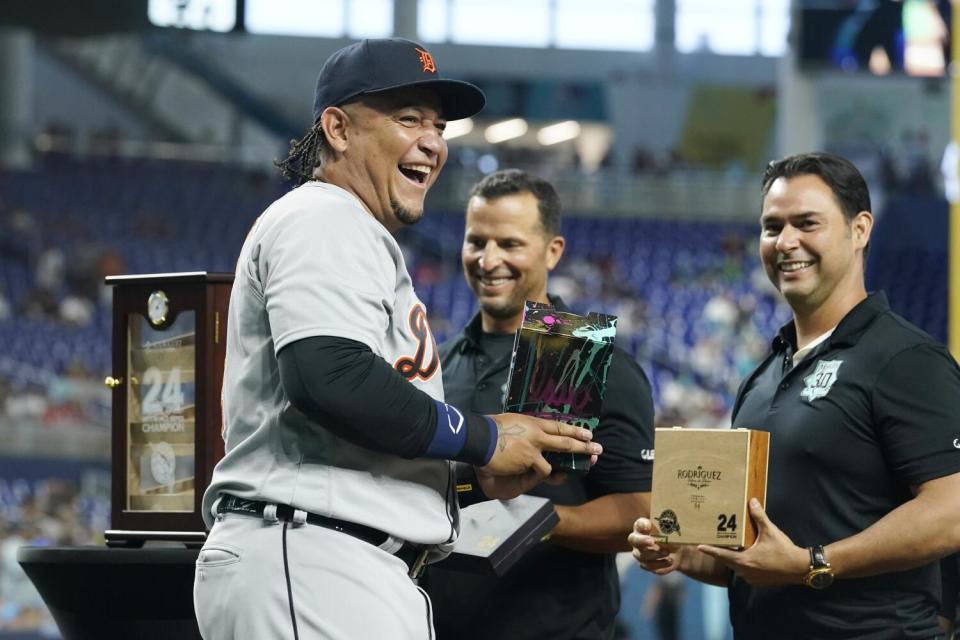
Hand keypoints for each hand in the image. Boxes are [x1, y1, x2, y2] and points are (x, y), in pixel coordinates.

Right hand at [475, 413, 600, 499]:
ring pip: (558, 457)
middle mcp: (537, 434)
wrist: (481, 439)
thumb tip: (530, 430)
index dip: (574, 430)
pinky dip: (542, 473)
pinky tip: (542, 474)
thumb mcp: (512, 422)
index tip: (588, 433)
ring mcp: (535, 447)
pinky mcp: (530, 460)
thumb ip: (524, 428)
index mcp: (533, 422)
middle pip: (565, 440)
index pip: (558, 426)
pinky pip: (543, 470)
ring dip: (568, 465)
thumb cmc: (491, 429)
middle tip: (598, 448)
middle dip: (583, 445)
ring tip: (580, 465)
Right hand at [629, 517, 681, 574]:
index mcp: (643, 528)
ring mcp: (641, 555)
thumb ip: (666, 528)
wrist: (676, 550)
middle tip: (653, 542)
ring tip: (667, 552)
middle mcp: (638, 541)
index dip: (642, 525)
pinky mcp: (649, 566)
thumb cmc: (669, 534)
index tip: (648, 526)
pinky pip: (652, 568)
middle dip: (643, 541)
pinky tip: (670, 561)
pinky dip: (662, 565)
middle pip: (634, 541)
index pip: (638, 524)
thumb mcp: (670, 529)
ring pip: (642, 557)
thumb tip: (666, 531)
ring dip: (655, 555)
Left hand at [697, 499, 808, 586]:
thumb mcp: (770, 531)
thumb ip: (759, 516)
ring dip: (734, 558)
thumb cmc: (784, 551)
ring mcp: (751, 579)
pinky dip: (744, 564)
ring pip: (737, 567)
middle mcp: (745, 572)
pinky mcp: (758, 582)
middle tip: (713, 543)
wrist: (800, 568)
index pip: (721, 554)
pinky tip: (747, 556)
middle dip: (721, 552)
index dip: (709, 550)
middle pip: (727, 561)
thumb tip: (752, 501)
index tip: (698, 546)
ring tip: (731, 547)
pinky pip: (746, 572)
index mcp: (744, 561)